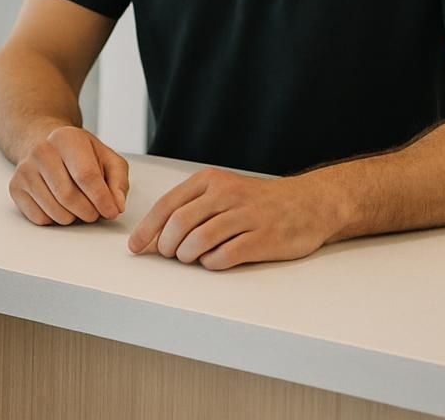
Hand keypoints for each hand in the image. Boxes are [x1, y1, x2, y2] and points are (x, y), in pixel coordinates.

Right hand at [8, 125, 129, 224]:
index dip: (102, 199)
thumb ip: (118, 181)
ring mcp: (25, 169)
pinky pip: (40, 218)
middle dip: (89, 212)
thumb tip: (116, 206)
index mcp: (67, 138)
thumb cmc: (79, 155)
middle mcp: (42, 151)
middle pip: (68, 196)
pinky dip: (55, 219)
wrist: (45, 144)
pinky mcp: (16, 187)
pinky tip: (59, 205)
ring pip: (55, 211)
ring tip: (78, 206)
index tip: (111, 211)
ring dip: (73, 218)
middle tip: (95, 212)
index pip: (86, 175)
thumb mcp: (107, 159)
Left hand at [128, 168, 344, 269]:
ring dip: (186, 255)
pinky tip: (211, 262)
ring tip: (189, 258)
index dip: (147, 229)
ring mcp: (246, 216)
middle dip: (165, 245)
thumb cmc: (258, 201)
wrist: (309, 203)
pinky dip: (210, 263)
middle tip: (166, 254)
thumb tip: (155, 234)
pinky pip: (225, 255)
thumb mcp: (223, 190)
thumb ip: (192, 207)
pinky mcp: (263, 239)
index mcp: (211, 180)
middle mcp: (227, 194)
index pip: (168, 205)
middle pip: (180, 223)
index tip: (135, 247)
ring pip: (199, 240)